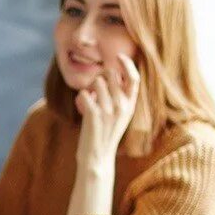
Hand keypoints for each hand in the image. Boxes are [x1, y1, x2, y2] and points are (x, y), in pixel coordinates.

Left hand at [74, 55, 138, 170]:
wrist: (97, 158)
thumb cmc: (104, 134)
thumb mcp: (118, 115)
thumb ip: (117, 96)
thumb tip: (107, 74)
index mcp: (130, 106)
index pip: (134, 78)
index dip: (127, 64)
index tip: (118, 56)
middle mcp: (122, 106)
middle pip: (110, 74)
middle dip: (98, 77)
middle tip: (93, 90)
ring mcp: (109, 111)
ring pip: (96, 82)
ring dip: (88, 89)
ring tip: (88, 102)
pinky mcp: (94, 115)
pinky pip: (84, 93)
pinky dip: (80, 99)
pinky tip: (82, 108)